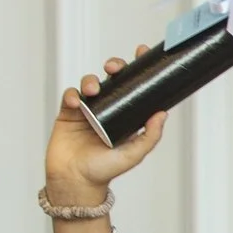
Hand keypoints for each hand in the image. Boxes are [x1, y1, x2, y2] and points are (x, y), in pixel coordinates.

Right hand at [46, 55, 165, 203]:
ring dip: (92, 80)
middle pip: (113, 79)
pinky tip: (77, 102)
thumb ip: (149, 136)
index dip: (138, 68)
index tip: (141, 51)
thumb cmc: (106, 170)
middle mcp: (109, 109)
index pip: (135, 87)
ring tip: (94, 89)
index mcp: (127, 115)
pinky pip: (71, 96)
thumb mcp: (134, 154)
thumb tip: (163, 114)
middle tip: (115, 68)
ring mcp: (88, 110)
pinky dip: (73, 94)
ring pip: (90, 83)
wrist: (76, 181)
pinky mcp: (68, 113)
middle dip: (115, 67)